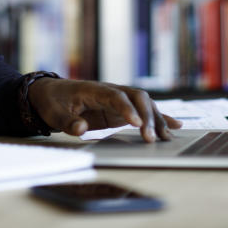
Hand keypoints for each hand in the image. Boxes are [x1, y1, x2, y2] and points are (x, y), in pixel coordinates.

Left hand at [27, 78, 181, 142]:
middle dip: (147, 116)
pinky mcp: (121, 110)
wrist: (51, 93)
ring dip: (156, 119)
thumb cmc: (53, 102)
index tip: (137, 125)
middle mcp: (111, 91)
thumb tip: (81, 128)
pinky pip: (143, 111)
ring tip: (166, 137)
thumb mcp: (54, 113)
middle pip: (136, 98)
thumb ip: (67, 122)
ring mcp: (118, 100)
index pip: (116, 96)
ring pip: (144, 104)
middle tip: (151, 138)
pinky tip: (175, 126)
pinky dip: (159, 118)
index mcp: (94, 90)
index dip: (128, 109)